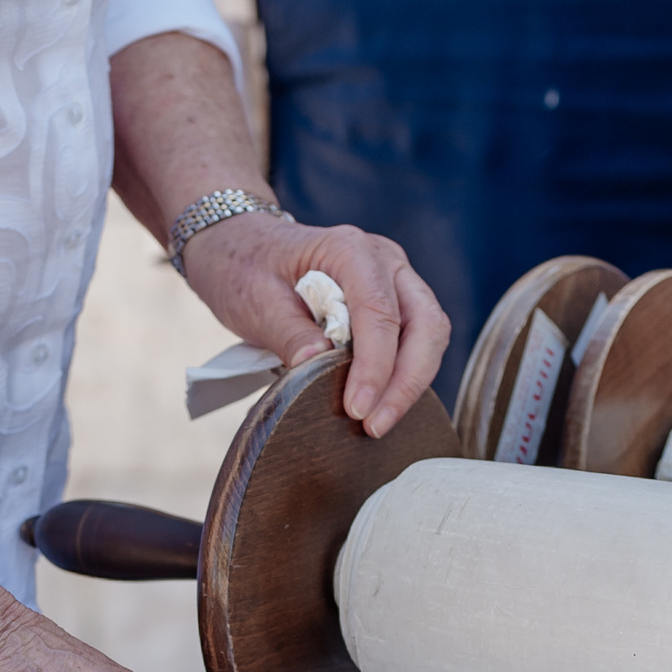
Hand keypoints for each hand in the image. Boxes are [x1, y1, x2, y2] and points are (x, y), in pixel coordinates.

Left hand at [178, 211, 450, 438]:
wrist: (241, 247)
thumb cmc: (246, 267)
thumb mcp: (255, 300)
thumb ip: (288, 332)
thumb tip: (317, 367)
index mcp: (350, 249)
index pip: (379, 312)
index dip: (374, 366)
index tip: (357, 408)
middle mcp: (384, 260)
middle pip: (424, 324)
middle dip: (405, 381)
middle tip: (375, 425)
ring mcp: (394, 280)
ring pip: (429, 335)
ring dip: (409, 382)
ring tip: (377, 422)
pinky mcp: (393, 302)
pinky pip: (415, 341)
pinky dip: (403, 375)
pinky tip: (380, 404)